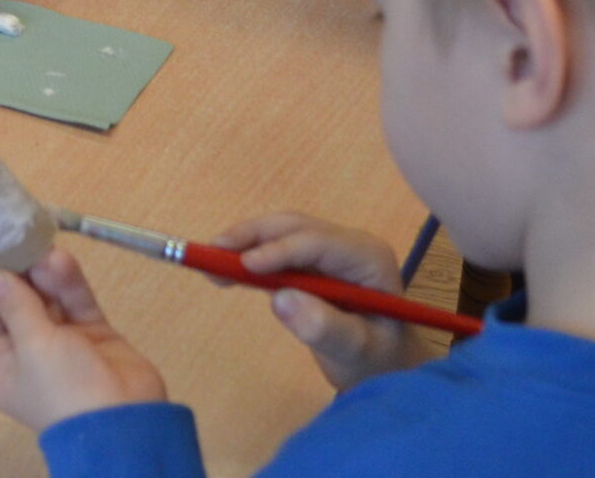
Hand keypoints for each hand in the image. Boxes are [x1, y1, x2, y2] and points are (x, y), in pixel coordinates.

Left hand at [0, 249, 166, 433]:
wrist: (123, 421)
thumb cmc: (63, 387)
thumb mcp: (31, 346)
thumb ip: (15, 306)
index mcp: (1, 364)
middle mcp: (28, 352)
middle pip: (19, 303)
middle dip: (23, 273)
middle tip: (24, 239)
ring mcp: (63, 342)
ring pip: (50, 299)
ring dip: (48, 275)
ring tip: (48, 251)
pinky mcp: (93, 334)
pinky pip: (76, 303)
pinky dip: (70, 283)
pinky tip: (64, 261)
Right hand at [211, 214, 430, 389]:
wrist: (386, 367)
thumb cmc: (378, 362)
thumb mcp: (357, 351)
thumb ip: (325, 327)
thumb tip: (281, 299)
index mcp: (367, 257)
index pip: (318, 242)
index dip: (279, 250)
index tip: (244, 265)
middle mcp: (348, 244)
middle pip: (295, 227)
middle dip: (252, 236)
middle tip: (212, 252)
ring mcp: (330, 251)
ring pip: (282, 233)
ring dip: (245, 243)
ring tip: (209, 261)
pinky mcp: (311, 263)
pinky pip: (277, 252)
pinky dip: (249, 258)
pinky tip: (223, 271)